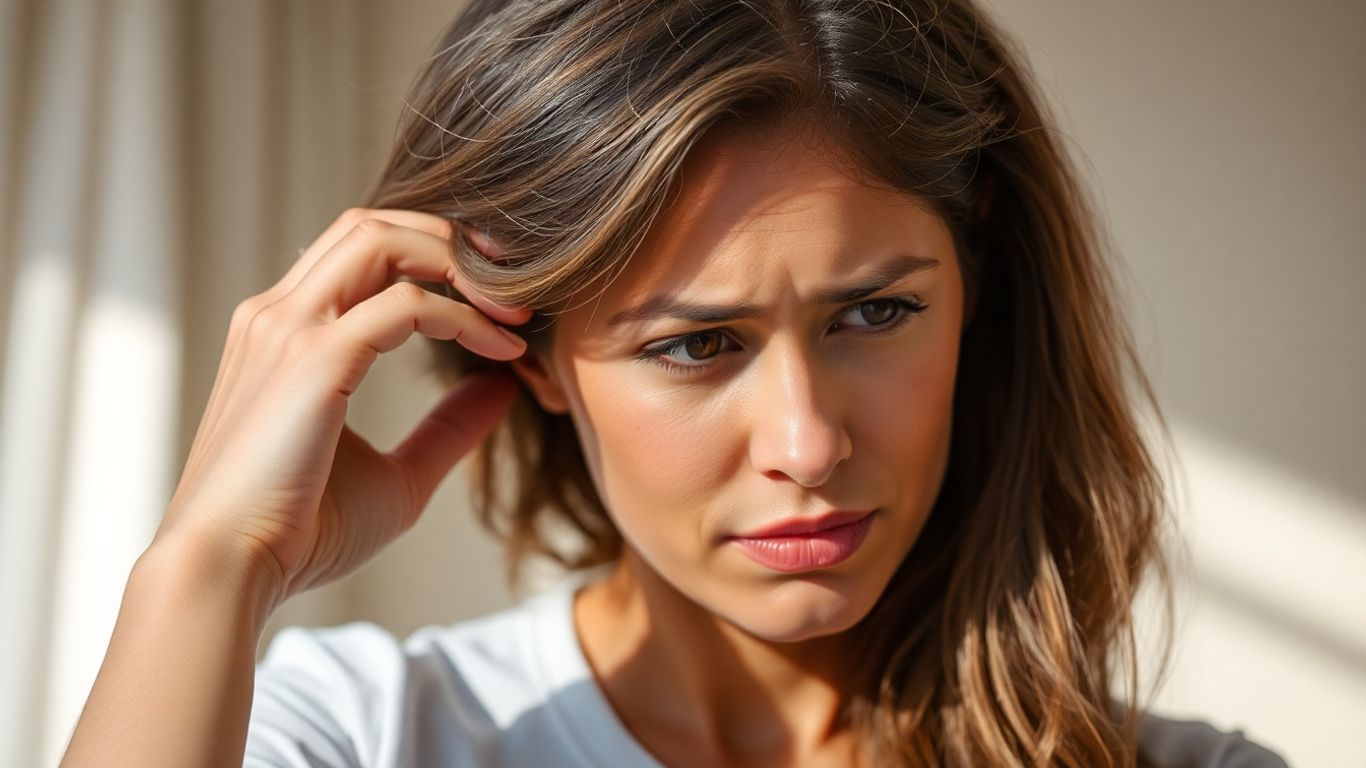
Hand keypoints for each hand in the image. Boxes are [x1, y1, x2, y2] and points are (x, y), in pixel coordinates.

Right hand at [154, 208, 528, 611]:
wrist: (228, 572)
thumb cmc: (301, 533)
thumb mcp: (397, 475)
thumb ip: (448, 428)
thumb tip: (504, 390)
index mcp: (285, 332)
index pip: (360, 252)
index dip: (435, 262)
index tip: (497, 305)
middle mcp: (279, 315)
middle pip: (370, 224)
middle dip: (449, 240)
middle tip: (515, 284)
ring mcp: (289, 329)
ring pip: (380, 239)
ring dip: (456, 262)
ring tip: (512, 310)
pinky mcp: (312, 358)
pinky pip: (404, 304)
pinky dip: (462, 316)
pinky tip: (502, 351)